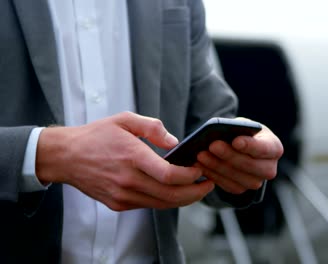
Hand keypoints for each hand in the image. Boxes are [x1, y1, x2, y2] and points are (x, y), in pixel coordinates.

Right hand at [36, 112, 214, 210]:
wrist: (65, 156)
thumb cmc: (96, 136)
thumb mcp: (125, 119)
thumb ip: (153, 127)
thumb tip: (175, 143)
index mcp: (132, 157)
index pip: (169, 175)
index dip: (190, 176)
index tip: (201, 170)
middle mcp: (128, 180)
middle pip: (171, 195)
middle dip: (196, 192)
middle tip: (209, 184)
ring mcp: (122, 195)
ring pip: (162, 204)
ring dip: (184, 199)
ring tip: (197, 189)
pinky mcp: (118, 204)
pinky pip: (149, 205)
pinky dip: (165, 201)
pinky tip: (174, 191)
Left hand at [196, 119, 283, 193]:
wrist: (242, 148)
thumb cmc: (243, 133)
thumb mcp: (243, 126)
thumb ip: (237, 129)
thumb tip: (220, 133)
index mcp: (274, 148)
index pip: (264, 149)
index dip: (250, 146)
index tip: (236, 141)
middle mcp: (269, 168)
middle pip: (250, 165)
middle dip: (229, 155)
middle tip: (212, 145)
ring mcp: (256, 182)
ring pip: (236, 177)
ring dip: (216, 166)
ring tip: (200, 155)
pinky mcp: (241, 189)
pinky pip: (226, 185)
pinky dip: (212, 174)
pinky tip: (200, 165)